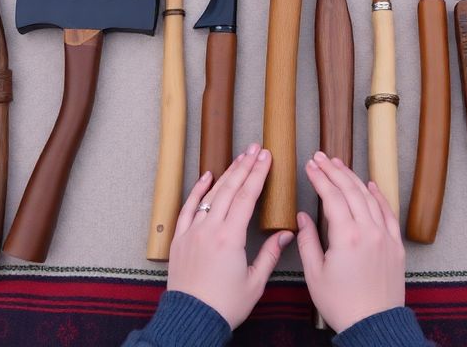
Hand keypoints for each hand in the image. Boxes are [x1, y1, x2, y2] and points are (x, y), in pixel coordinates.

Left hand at [167, 143, 293, 329]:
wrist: (192, 318)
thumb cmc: (224, 305)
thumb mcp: (254, 282)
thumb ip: (270, 254)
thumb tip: (286, 234)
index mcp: (230, 238)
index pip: (246, 197)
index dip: (258, 174)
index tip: (267, 157)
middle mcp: (209, 230)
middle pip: (229, 189)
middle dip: (244, 166)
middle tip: (256, 148)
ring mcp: (192, 232)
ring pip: (210, 195)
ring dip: (226, 174)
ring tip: (239, 158)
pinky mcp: (180, 239)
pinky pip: (188, 208)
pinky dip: (198, 190)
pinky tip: (207, 177)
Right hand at [296, 151, 405, 332]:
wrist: (373, 324)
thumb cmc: (341, 304)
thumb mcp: (314, 274)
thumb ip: (307, 241)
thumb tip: (302, 218)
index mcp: (346, 237)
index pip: (332, 196)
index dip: (320, 178)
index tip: (310, 165)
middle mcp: (368, 231)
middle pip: (351, 190)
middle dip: (334, 171)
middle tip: (321, 157)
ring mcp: (385, 236)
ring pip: (369, 198)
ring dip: (354, 179)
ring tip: (340, 165)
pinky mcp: (395, 245)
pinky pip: (388, 213)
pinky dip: (379, 196)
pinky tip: (370, 185)